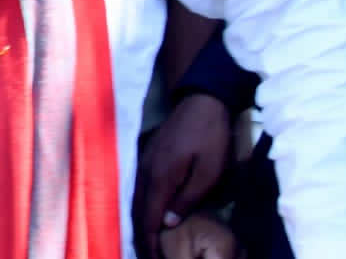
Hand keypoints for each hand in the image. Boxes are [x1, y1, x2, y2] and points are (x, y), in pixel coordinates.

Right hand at [135, 93, 231, 256]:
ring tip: (147, 241)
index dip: (149, 242)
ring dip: (139, 221)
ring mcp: (143, 162)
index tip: (153, 258)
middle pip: (136, 210)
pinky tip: (148, 213)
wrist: (201, 102)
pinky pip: (138, 188)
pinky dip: (141, 206)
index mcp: (160, 177)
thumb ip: (187, 199)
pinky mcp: (147, 156)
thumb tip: (166, 223)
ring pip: (134, 199)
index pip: (148, 217)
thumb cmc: (210, 138)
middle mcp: (145, 171)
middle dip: (141, 235)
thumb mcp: (209, 173)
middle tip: (150, 254)